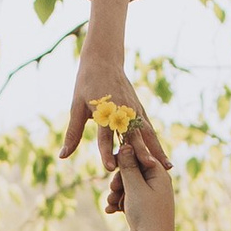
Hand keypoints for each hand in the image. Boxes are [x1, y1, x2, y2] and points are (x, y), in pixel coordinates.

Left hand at [62, 35, 163, 169]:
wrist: (103, 60)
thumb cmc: (87, 84)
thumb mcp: (76, 107)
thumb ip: (73, 133)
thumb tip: (62, 156)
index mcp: (104, 110)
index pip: (104, 136)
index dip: (106, 152)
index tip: (110, 168)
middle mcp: (122, 111)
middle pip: (133, 136)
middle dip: (141, 153)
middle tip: (148, 170)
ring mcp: (134, 110)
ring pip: (147, 134)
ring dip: (157, 151)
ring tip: (167, 168)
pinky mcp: (140, 110)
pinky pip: (150, 130)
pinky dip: (157, 144)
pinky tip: (164, 158)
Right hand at [111, 137, 176, 230]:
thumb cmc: (147, 215)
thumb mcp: (135, 187)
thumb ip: (129, 166)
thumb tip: (126, 145)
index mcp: (159, 174)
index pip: (140, 155)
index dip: (124, 157)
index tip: (112, 163)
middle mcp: (156, 183)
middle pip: (132, 171)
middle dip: (119, 180)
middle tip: (113, 189)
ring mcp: (149, 196)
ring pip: (127, 186)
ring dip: (116, 193)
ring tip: (112, 203)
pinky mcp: (142, 208)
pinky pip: (127, 199)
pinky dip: (119, 203)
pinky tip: (111, 211)